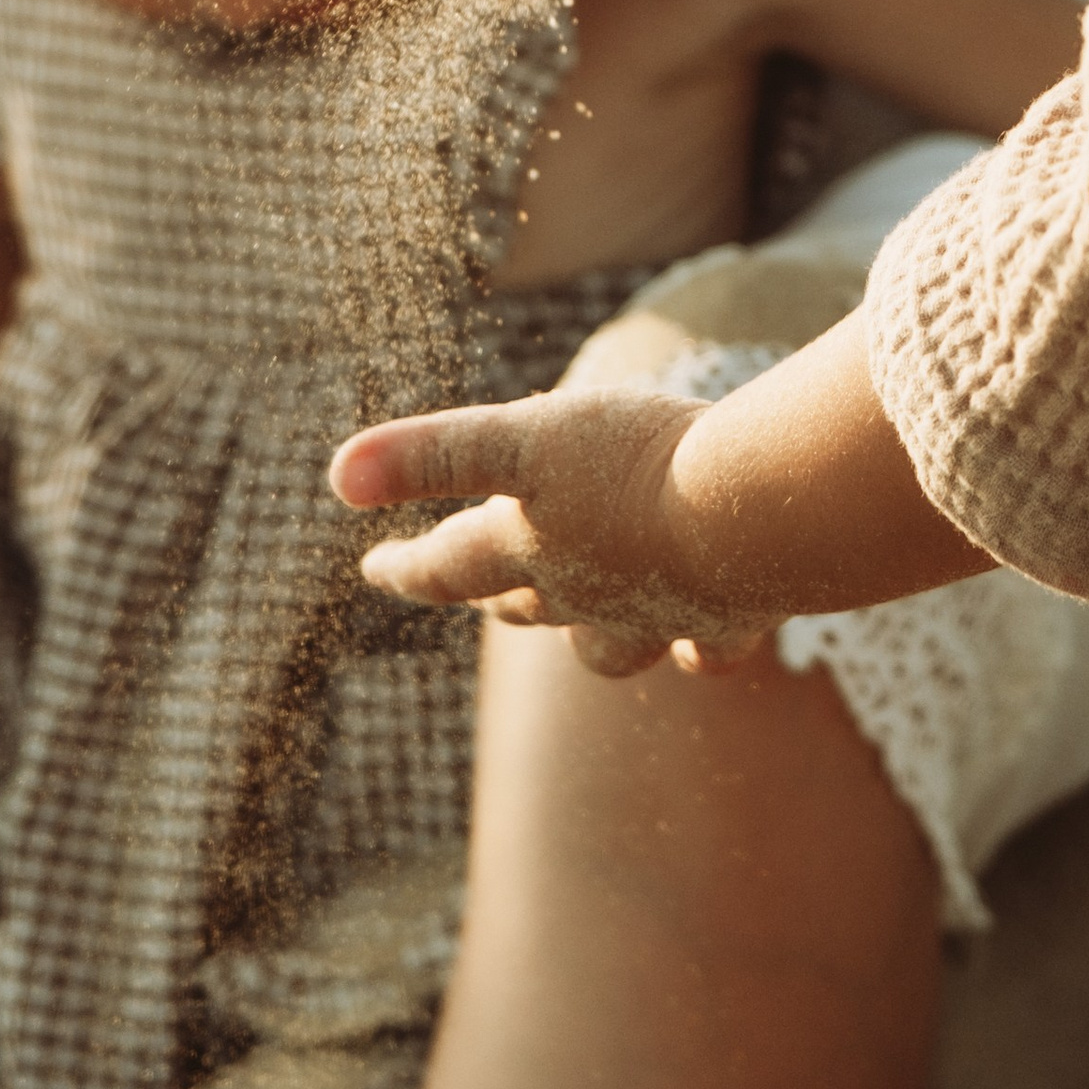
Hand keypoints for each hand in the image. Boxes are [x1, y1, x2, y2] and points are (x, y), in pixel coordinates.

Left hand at [331, 383, 785, 677]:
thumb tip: (335, 476)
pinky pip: (704, 647)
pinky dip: (692, 650)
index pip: (448, 567)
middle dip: (495, 596)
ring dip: (585, 635)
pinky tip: (693, 650)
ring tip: (580, 623)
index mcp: (528, 549)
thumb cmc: (636, 465)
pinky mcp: (728, 617)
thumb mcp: (522, 438)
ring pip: (606, 644)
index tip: (375, 569)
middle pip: (525, 605)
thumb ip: (431, 454)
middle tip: (472, 588)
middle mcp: (587, 595)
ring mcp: (656, 615)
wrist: (753, 517)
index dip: (407, 567)